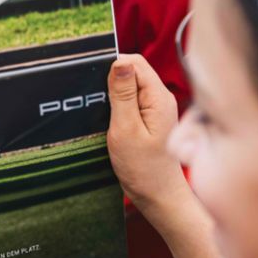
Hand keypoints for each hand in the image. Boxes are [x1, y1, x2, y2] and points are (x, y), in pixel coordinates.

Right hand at [107, 54, 188, 215]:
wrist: (158, 195)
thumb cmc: (143, 168)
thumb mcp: (125, 130)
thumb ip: (122, 95)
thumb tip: (119, 62)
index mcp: (158, 96)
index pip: (134, 62)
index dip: (112, 67)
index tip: (97, 87)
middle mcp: (160, 98)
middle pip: (132, 72)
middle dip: (111, 82)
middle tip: (99, 106)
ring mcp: (155, 109)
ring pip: (129, 87)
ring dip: (113, 97)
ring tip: (105, 117)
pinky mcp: (149, 119)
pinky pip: (130, 102)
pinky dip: (117, 108)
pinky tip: (111, 123)